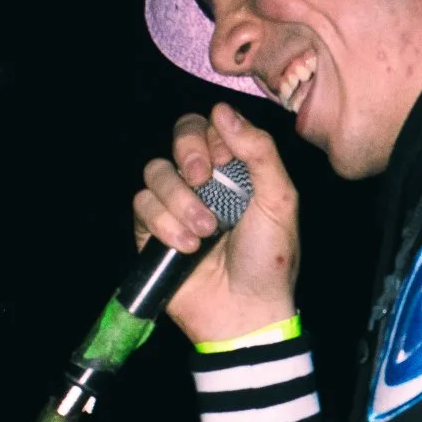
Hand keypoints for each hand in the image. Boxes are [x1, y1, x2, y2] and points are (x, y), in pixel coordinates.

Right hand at [133, 104, 300, 344]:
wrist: (245, 312)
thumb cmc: (269, 259)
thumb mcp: (279, 201)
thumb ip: (259, 152)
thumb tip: (222, 109)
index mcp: (236, 170)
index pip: (209, 127)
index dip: (211, 136)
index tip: (226, 161)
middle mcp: (203, 183)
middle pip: (178, 138)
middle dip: (189, 153)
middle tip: (205, 180)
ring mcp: (175, 206)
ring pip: (156, 172)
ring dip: (180, 200)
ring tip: (205, 231)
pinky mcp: (151, 232)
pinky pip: (142, 205)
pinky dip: (164, 224)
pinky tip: (187, 247)